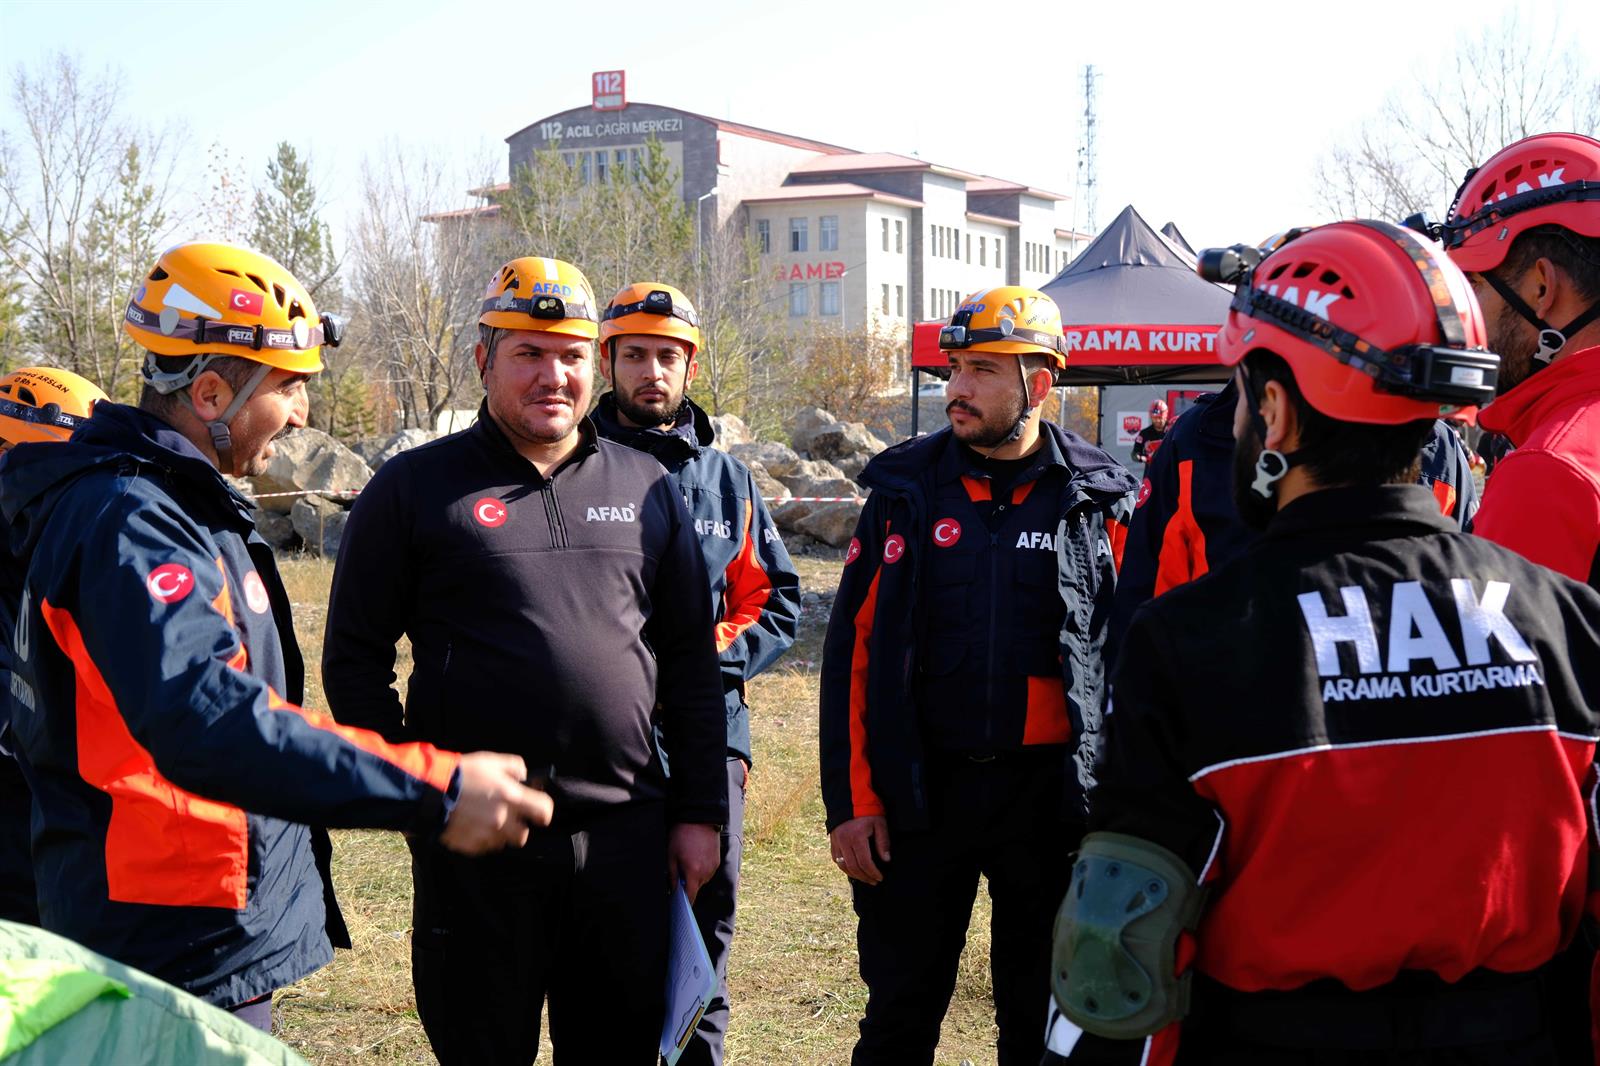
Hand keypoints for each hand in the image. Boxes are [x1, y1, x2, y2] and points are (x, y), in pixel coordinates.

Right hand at [439, 753, 554, 855]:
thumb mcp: (491, 761)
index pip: (544, 812)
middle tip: (506, 815)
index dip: (543, 811)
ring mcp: (485, 835)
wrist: (429, 793)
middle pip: (523, 834)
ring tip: (484, 818)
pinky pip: (483, 847)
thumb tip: (524, 776)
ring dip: (498, 832)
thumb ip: (515, 767)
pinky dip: (481, 838)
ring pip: (502, 842)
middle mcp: (502, 820)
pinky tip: (471, 825)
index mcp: (511, 797)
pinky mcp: (470, 846)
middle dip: (518, 826)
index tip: (538, 811)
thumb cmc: (462, 774)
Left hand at [667, 823, 720, 902]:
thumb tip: (673, 889)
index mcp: (694, 872)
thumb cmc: (682, 836)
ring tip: (688, 864)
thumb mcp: (671, 856)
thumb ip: (673, 876)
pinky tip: (695, 859)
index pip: (691, 896)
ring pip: (703, 880)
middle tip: (679, 877)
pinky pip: (708, 872)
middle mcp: (706, 872)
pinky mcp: (717, 860)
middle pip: (697, 888)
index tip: (679, 904)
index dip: (685, 902)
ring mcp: (713, 867)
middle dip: (688, 886)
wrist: (699, 819)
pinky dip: (702, 870)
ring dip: (695, 877)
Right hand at [829, 815, 889, 884]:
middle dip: (865, 877)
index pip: (865, 862)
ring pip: (843, 865)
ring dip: (854, 875)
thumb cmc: (867, 809)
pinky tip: (852, 870)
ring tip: (864, 878)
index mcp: (856, 837)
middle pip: (854, 867)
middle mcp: (844, 841)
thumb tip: (886, 859)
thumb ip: (883, 842)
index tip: (880, 878)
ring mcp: (836, 841)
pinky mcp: (832, 840)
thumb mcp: (879, 822)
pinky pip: (836, 859)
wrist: (849, 797)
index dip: (873, 873)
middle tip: (874, 881)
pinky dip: (844, 867)